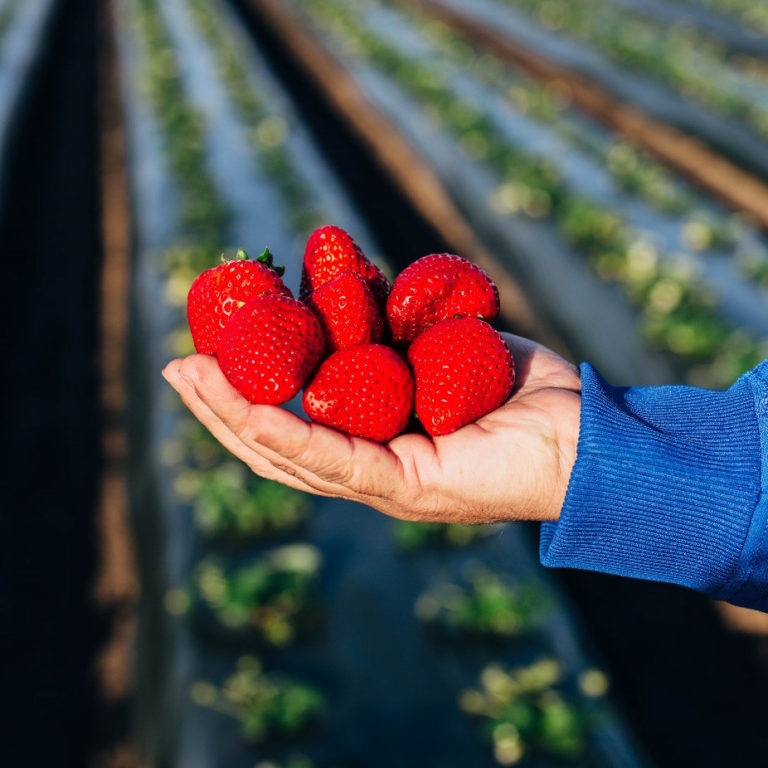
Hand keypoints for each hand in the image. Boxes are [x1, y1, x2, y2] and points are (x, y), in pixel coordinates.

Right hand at [162, 334, 580, 523]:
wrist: (592, 435)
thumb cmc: (527, 392)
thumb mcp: (447, 352)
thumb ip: (402, 337)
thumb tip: (366, 295)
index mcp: (379, 443)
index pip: (297, 424)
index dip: (247, 393)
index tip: (211, 352)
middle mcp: (373, 470)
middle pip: (279, 444)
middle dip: (223, 405)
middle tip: (180, 363)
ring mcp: (386, 486)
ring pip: (290, 456)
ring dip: (232, 416)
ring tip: (189, 376)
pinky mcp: (407, 489)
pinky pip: (332, 459)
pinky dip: (281, 432)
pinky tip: (239, 405)